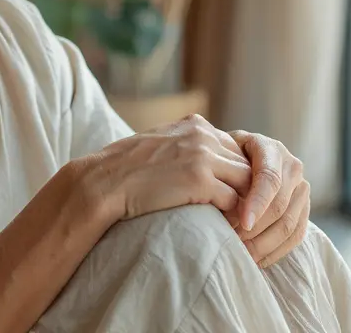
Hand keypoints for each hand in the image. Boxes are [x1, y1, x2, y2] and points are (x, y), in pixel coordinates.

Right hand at [79, 114, 252, 223]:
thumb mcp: (162, 143)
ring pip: (245, 182)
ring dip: (241, 203)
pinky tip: (222, 226)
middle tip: (237, 211)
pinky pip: (233, 201)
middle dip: (243, 188)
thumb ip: (186, 145)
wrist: (105, 181)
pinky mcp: (200, 181)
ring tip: (232, 221)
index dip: (233, 172)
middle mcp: (202, 135)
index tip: (227, 191)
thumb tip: (206, 161)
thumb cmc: (127, 168)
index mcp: (195, 124)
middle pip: (244, 163)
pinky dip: (231, 216)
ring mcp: (203, 157)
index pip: (234, 147)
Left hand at [224, 130, 309, 267]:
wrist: (244, 156)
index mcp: (272, 150)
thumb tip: (219, 195)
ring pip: (288, 225)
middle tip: (232, 241)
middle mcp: (293, 168)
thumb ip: (223, 165)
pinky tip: (256, 260)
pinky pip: (296, 236)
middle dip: (256, 228)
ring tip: (240, 253)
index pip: (269, 179)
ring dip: (263, 244)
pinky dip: (275, 251)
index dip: (258, 203)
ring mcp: (302, 190)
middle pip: (279, 206)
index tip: (243, 223)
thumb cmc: (225, 155)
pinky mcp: (304, 210)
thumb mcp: (221, 151)